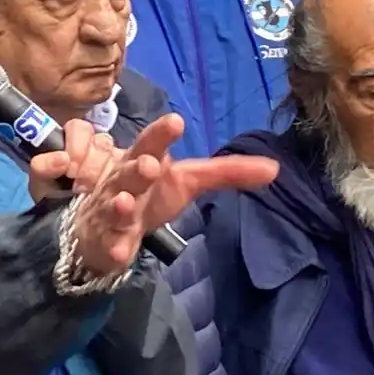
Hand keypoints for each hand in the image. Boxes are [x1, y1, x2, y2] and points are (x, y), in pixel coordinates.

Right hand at [45, 114, 278, 276]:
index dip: (162, 134)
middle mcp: (124, 181)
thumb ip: (226, 173)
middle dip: (137, 167)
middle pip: (128, 170)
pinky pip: (108, 242)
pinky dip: (113, 247)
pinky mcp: (106, 238)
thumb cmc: (148, 194)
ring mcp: (111, 210)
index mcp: (144, 161)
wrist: (98, 224)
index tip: (176, 122)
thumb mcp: (187, 181)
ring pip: (112, 204)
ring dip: (118, 203)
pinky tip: (120, 252)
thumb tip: (275, 168)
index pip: (152, 143)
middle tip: (151, 165)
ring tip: (125, 202)